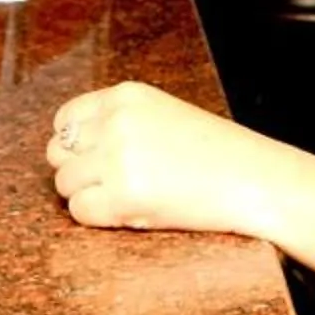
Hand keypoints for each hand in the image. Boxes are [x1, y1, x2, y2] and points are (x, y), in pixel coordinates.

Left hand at [45, 81, 296, 240]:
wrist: (256, 180)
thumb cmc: (217, 154)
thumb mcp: (164, 115)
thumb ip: (119, 121)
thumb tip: (70, 145)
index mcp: (126, 96)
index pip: (66, 119)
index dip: (73, 145)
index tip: (90, 160)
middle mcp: (116, 122)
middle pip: (59, 153)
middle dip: (78, 172)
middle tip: (110, 185)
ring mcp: (117, 159)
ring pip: (65, 184)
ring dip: (88, 196)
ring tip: (125, 199)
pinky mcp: (123, 196)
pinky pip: (80, 212)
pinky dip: (99, 218)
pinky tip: (130, 213)